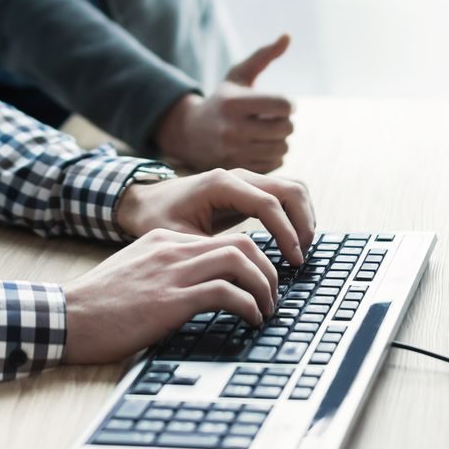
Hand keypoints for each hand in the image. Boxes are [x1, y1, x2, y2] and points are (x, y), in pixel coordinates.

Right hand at [62, 228, 287, 364]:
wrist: (66, 317)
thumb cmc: (96, 306)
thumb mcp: (135, 275)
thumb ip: (164, 273)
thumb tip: (196, 290)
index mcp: (163, 240)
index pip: (223, 239)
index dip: (251, 260)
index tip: (260, 281)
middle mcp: (172, 249)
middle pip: (242, 243)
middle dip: (267, 269)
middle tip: (272, 295)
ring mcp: (172, 272)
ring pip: (241, 262)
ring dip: (264, 287)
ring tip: (266, 309)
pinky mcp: (171, 300)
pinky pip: (227, 293)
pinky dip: (248, 306)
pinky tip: (250, 321)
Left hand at [116, 166, 314, 265]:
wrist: (145, 201)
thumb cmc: (156, 219)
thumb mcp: (177, 239)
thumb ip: (209, 252)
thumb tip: (241, 272)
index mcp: (221, 185)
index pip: (268, 204)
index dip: (286, 233)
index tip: (294, 260)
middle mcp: (238, 176)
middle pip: (291, 189)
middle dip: (303, 224)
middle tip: (301, 257)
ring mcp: (246, 180)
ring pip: (293, 189)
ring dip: (304, 218)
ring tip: (300, 250)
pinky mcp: (249, 189)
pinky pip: (284, 195)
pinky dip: (295, 215)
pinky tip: (291, 241)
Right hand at [153, 35, 294, 171]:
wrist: (189, 133)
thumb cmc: (222, 100)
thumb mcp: (238, 75)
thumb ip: (264, 56)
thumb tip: (288, 35)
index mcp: (234, 103)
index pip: (284, 105)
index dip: (288, 104)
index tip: (279, 104)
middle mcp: (232, 128)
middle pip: (287, 129)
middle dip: (285, 122)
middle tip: (273, 119)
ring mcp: (233, 152)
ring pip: (283, 149)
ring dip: (280, 140)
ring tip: (266, 133)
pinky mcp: (237, 168)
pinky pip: (275, 164)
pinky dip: (273, 156)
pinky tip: (259, 147)